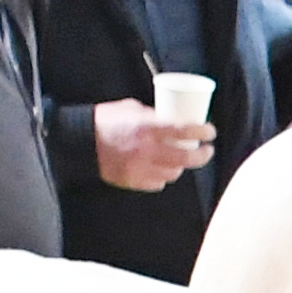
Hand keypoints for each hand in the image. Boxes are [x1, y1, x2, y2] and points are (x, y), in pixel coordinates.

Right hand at [93, 100, 215, 190]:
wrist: (80, 142)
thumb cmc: (105, 120)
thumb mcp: (131, 108)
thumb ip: (152, 115)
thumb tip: (169, 118)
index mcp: (147, 128)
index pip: (183, 131)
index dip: (201, 132)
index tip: (211, 132)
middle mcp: (147, 150)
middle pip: (185, 157)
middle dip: (202, 155)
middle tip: (207, 150)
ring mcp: (141, 168)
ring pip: (173, 173)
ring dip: (181, 166)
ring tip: (181, 159)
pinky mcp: (133, 181)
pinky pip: (157, 183)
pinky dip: (163, 176)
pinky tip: (162, 169)